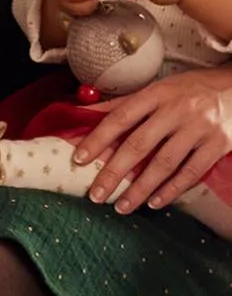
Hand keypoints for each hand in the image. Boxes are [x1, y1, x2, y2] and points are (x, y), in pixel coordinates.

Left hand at [73, 66, 231, 210]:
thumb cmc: (193, 90)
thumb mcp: (160, 89)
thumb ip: (124, 104)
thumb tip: (82, 112)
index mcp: (157, 93)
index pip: (120, 117)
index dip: (98, 138)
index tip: (79, 158)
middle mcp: (177, 109)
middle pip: (139, 144)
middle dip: (113, 172)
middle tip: (96, 195)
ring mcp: (200, 127)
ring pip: (164, 163)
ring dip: (140, 189)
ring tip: (121, 207)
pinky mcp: (219, 144)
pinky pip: (191, 172)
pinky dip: (171, 190)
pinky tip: (155, 203)